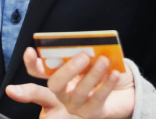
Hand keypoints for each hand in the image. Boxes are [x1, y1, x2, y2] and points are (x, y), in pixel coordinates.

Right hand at [5, 47, 134, 118]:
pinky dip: (106, 85)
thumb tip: (87, 44)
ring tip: (104, 60)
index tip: (30, 51)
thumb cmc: (106, 68)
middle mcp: (63, 92)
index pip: (39, 71)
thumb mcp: (95, 56)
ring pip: (79, 92)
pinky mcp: (92, 113)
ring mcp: (76, 105)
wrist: (125, 88)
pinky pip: (97, 99)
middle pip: (56, 84)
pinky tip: (114, 74)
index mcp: (59, 75)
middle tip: (83, 56)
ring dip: (92, 75)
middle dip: (67, 70)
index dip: (32, 63)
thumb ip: (87, 51)